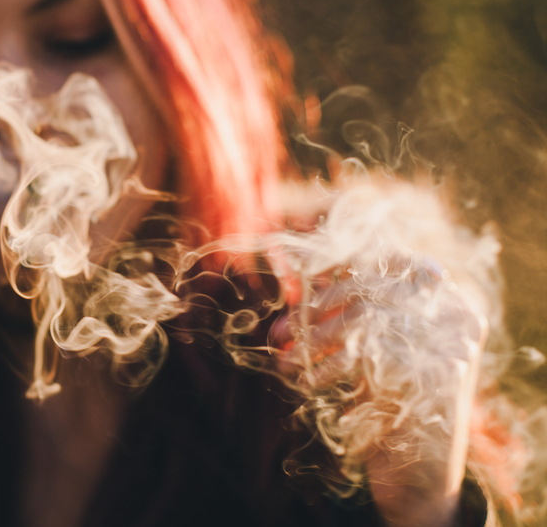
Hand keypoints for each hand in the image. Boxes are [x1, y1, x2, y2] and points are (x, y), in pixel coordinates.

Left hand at [269, 257, 487, 526]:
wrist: (419, 476)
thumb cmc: (389, 402)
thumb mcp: (375, 349)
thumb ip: (354, 309)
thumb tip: (302, 270)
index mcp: (449, 302)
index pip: (397, 259)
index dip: (348, 260)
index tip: (306, 271)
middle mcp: (456, 317)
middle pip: (369, 289)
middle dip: (316, 307)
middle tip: (279, 331)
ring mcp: (452, 344)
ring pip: (361, 319)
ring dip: (313, 340)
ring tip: (283, 361)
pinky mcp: (436, 376)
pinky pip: (365, 356)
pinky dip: (328, 367)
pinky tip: (308, 381)